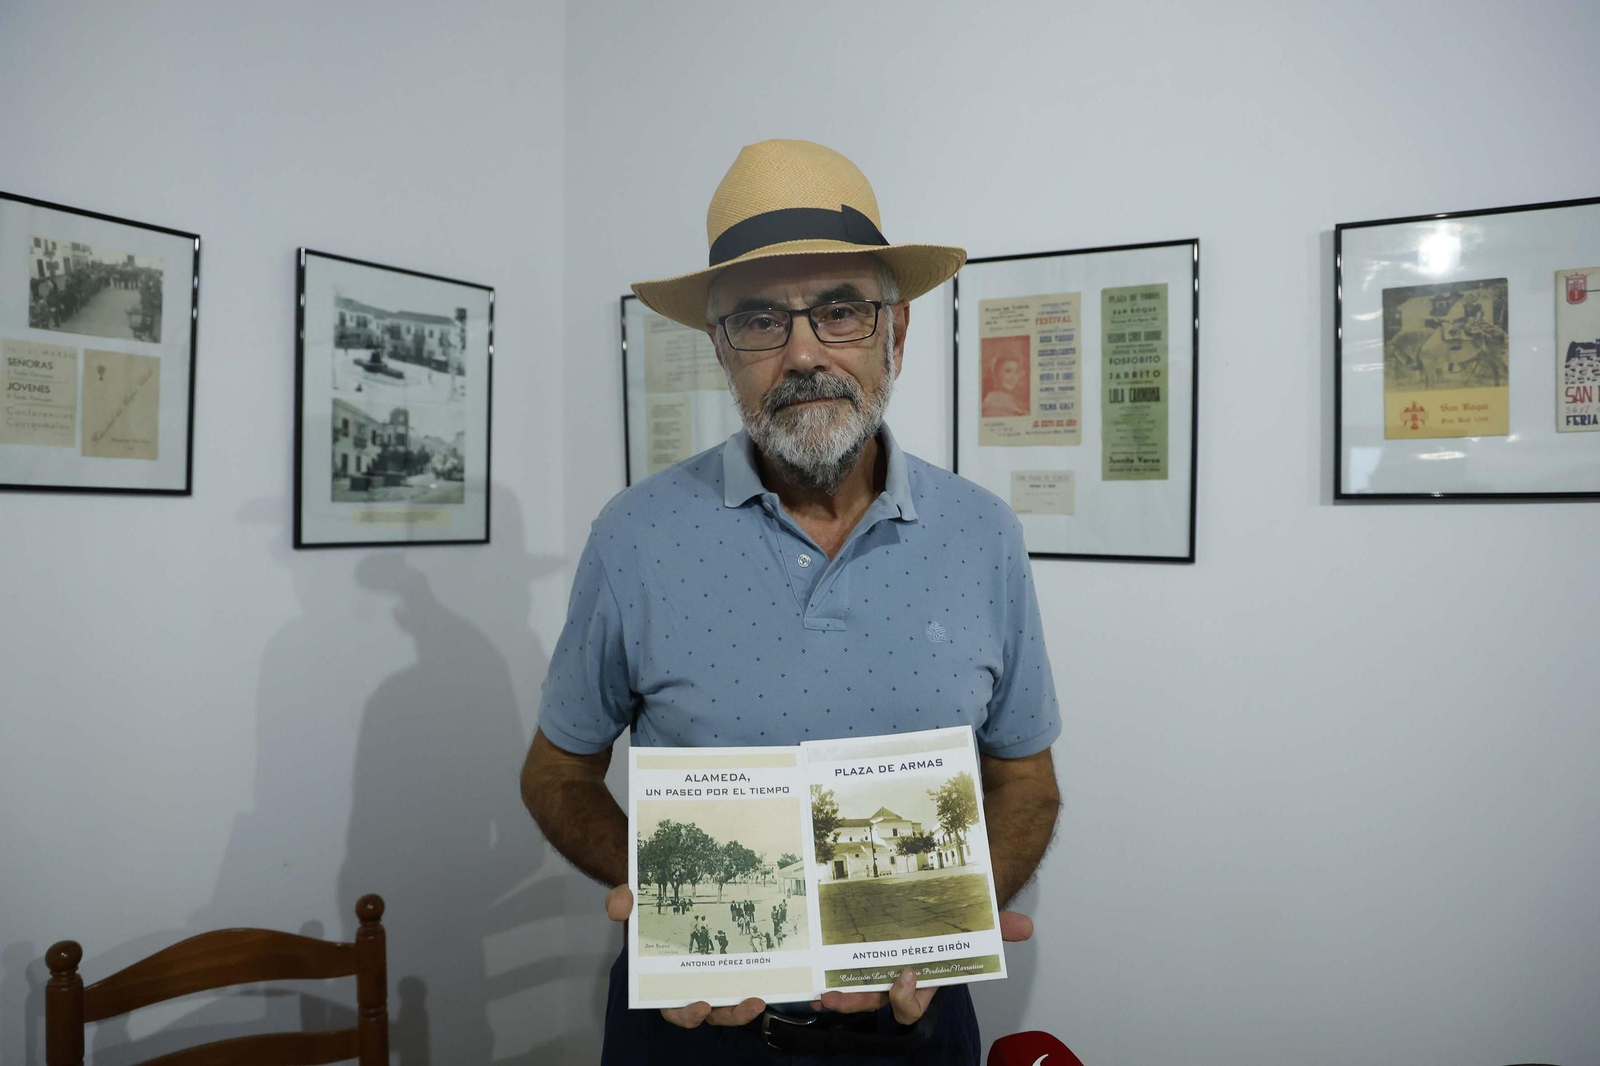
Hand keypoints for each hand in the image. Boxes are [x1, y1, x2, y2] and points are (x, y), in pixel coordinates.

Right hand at [604, 885, 767, 1028]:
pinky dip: (755, 981)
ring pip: (729, 1004)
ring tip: (760, 998)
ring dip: (745, 1008)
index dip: (686, 1014)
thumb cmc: (645, 901)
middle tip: (746, 1004)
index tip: (700, 1005)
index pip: (673, 1009)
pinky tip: (770, 973)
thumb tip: (617, 909)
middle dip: (729, 1015)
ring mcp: (712, 975)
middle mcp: (689, 983)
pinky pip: (743, 979)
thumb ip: (621, 900)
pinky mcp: (730, 961)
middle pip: (710, 1013)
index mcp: (662, 979)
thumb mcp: (629, 897)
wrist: (664, 881)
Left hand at [809, 910, 1034, 1024]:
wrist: (948, 904)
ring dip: (837, 996)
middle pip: (877, 1003)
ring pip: (857, 993)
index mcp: (925, 982)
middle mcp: (900, 982)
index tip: (903, 976)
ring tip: (820, 993)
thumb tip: (1025, 926)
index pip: (913, 1005)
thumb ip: (999, 926)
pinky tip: (812, 978)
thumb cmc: (960, 922)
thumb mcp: (980, 923)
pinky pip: (845, 974)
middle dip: (856, 1002)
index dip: (906, 997)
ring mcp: (880, 972)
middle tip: (837, 996)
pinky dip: (829, 977)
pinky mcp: (864, 957)